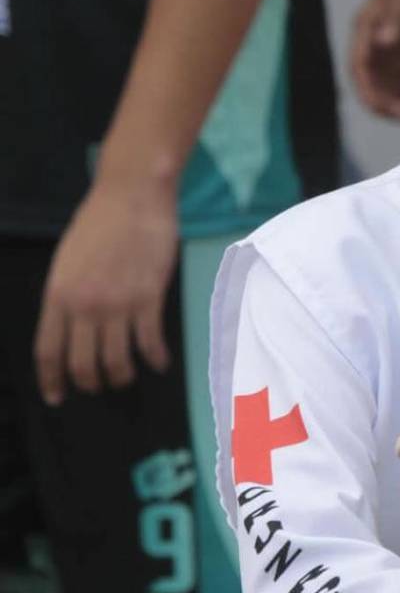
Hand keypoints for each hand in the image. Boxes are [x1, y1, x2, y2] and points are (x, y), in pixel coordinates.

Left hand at [35, 173, 177, 403]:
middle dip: (90, 383)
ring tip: (127, 377)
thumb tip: (72, 327)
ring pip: (117, 361)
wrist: (132, 196)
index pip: (48, 351)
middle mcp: (84, 305)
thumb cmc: (99, 221)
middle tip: (98, 386)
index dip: (52, 380)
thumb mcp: (67, 260)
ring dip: (122, 376)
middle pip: (82, 364)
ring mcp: (118, 304)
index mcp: (58, 295)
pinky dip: (155, 359)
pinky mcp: (148, 298)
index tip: (56, 397)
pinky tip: (159, 362)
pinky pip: (149, 342)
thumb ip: (66, 295)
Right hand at [350, 0, 399, 122]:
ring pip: (389, 89)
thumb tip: (382, 42)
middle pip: (373, 84)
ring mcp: (390, 52)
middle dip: (389, 104)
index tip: (389, 106)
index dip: (371, 89)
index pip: (361, 67)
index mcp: (366, 29)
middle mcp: (373, 45)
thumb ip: (395, 19)